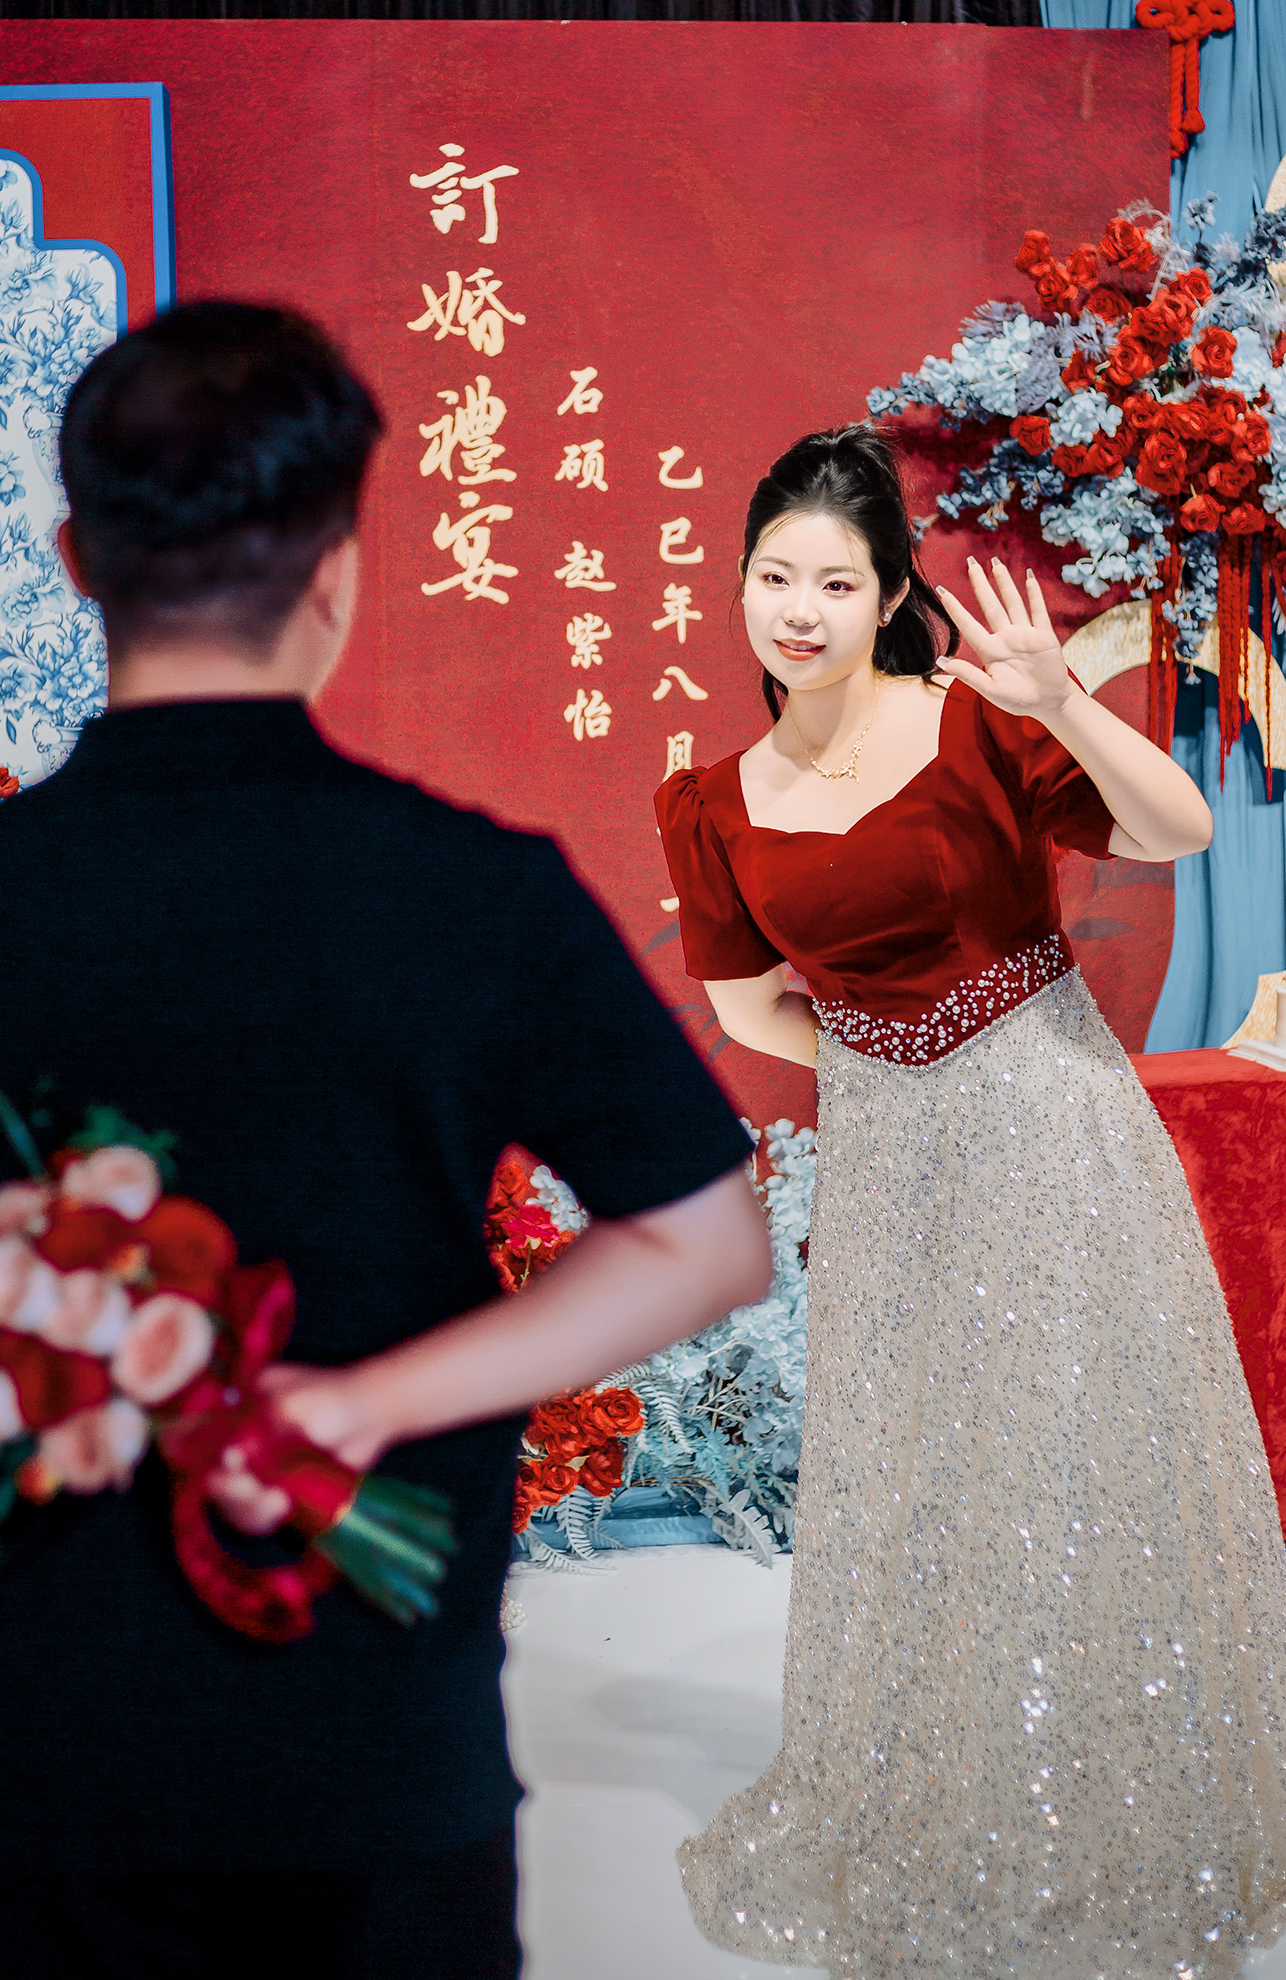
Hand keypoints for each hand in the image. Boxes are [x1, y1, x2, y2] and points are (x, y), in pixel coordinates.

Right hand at [203, 1362, 379, 1535]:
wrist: (376, 1414)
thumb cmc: (336, 1399)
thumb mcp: (294, 1405)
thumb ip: (261, 1429)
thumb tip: (231, 1458)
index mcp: (240, 1407)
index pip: (197, 1436)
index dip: (197, 1456)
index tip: (226, 1466)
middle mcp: (244, 1437)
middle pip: (212, 1475)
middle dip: (229, 1488)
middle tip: (253, 1487)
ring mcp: (261, 1465)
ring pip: (232, 1500)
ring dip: (248, 1506)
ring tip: (280, 1500)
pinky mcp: (279, 1488)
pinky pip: (256, 1513)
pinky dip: (263, 1516)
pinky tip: (285, 1506)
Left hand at [934, 558, 1074, 722]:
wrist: (1049, 703)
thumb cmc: (1019, 700)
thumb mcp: (991, 690)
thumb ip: (968, 675)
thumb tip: (941, 661)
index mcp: (990, 651)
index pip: (968, 625)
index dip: (955, 608)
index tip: (941, 590)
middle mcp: (1005, 638)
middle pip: (990, 605)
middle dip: (980, 583)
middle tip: (970, 561)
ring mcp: (1024, 634)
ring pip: (1012, 602)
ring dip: (1004, 582)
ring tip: (994, 563)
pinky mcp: (1044, 636)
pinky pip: (1038, 611)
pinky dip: (1034, 594)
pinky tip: (1027, 577)